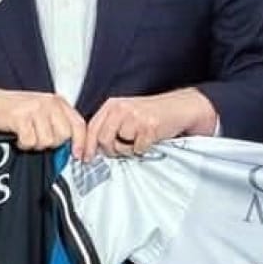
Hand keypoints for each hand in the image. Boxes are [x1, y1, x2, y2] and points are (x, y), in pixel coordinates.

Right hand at [0, 87, 86, 151]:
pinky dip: (22, 144)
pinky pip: (30, 142)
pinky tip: (16, 136)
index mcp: (57, 102)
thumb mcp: (41, 115)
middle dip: (51, 144)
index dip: (81, 144)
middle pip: (63, 137)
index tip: (80, 157)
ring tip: (25, 135)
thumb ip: (57, 127)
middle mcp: (49, 103)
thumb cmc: (13, 112)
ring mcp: (35, 108)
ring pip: (47, 141)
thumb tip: (71, 151)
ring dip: (35, 144)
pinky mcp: (21, 117)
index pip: (79, 125)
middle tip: (36, 138)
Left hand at [82, 88, 217, 158]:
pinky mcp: (148, 127)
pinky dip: (142, 149)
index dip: (85, 146)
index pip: (91, 127)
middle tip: (123, 149)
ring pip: (119, 146)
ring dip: (128, 150)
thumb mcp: (125, 115)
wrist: (179, 108)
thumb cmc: (150, 115)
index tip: (84, 159)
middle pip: (102, 139)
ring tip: (138, 141)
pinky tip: (149, 139)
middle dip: (110, 150)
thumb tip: (92, 149)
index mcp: (112, 105)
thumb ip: (108, 127)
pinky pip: (137, 149)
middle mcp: (121, 108)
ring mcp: (135, 117)